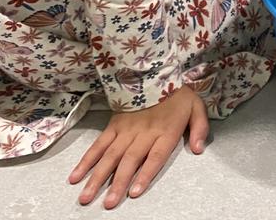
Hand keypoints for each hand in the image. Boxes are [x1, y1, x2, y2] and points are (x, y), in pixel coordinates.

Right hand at [69, 85, 207, 208]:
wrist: (156, 72)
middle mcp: (144, 132)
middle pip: (130, 160)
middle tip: (108, 204)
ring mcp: (126, 129)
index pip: (155, 156)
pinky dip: (87, 160)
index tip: (134, 192)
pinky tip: (76, 176)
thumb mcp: (197, 107)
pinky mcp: (113, 125)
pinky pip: (99, 144)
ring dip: (97, 177)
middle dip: (117, 183)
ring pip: (110, 155)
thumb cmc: (178, 95)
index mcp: (165, 131)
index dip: (145, 174)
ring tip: (86, 197)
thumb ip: (200, 128)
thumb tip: (199, 149)